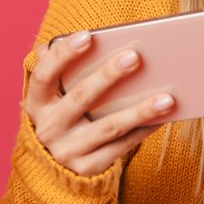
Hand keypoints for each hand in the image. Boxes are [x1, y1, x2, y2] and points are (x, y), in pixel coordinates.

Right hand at [23, 31, 173, 177]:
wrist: (55, 167)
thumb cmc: (62, 117)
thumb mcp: (52, 96)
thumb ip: (57, 68)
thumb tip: (72, 40)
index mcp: (36, 103)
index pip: (44, 75)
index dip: (63, 54)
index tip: (88, 35)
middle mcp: (47, 128)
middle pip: (81, 97)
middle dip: (108, 75)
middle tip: (135, 56)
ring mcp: (67, 151)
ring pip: (109, 126)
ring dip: (140, 110)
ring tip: (167, 97)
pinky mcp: (88, 168)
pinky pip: (121, 146)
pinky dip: (143, 130)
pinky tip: (163, 117)